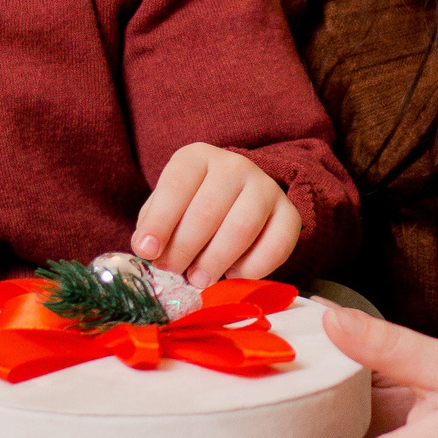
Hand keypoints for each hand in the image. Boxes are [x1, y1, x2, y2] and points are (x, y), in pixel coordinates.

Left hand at [131, 143, 301, 286]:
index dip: (160, 221)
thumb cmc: (191, 208)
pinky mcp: (290, 213)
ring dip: (215, 261)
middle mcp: (234, 165)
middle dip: (185, 248)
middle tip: (173, 271)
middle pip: (208, 210)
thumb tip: (147, 251)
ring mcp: (265, 187)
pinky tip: (233, 273)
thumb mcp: (166, 209)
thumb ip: (153, 227)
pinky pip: (276, 245)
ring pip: (242, 228)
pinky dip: (252, 268)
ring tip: (198, 279)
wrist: (236, 201)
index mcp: (197, 157)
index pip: (177, 185)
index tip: (147, 251)